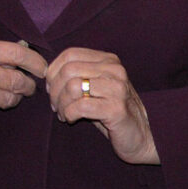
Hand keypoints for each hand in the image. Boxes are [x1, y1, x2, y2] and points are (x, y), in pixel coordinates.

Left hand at [46, 47, 157, 164]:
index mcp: (109, 61)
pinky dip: (69, 114)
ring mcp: (117, 89)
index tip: (51, 89)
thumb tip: (47, 74)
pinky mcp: (116, 109)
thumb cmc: (111, 111)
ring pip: (72, 87)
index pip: (70, 54)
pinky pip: (80, 106)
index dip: (53, 71)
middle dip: (54, 91)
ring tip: (64, 114)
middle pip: (68, 70)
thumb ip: (78, 75)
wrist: (140, 135)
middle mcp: (115, 70)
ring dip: (61, 104)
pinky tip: (72, 119)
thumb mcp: (95, 87)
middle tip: (56, 106)